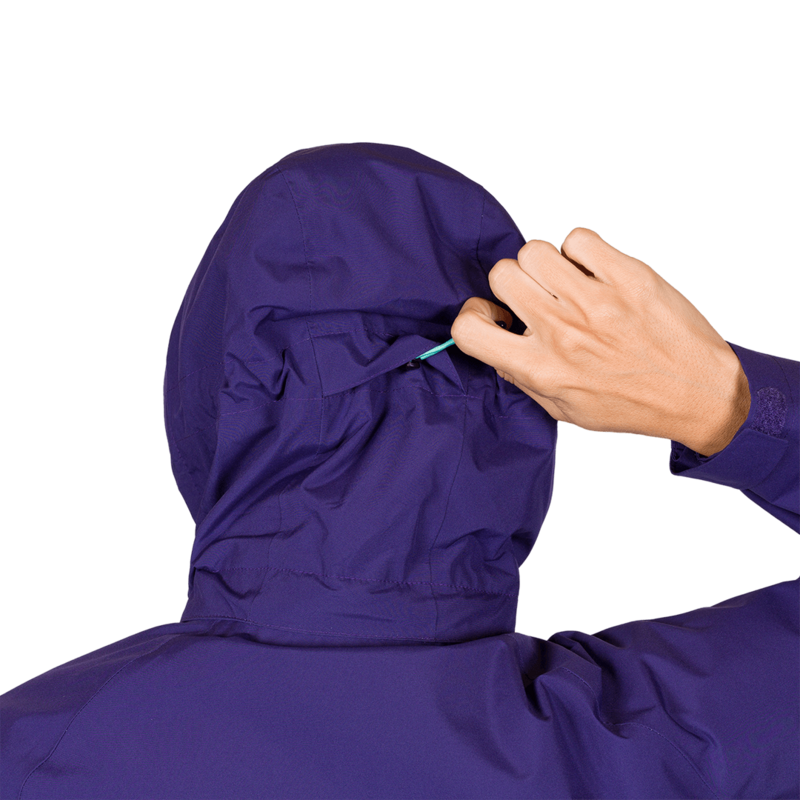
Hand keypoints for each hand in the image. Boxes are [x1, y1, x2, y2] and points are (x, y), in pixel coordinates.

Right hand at [451, 228, 750, 455]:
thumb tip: (494, 342)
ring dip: (545, 265)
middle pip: (502, 274)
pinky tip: (594, 273)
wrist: (696, 392)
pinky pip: (579, 239)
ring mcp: (595, 300)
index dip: (473, 315)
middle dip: (513, 284)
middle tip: (536, 298)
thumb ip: (522, 377)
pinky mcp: (628, 276)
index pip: (469, 328)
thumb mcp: (563, 408)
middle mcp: (563, 332)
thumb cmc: (632, 404)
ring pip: (535, 250)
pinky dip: (581, 252)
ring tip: (567, 284)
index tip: (493, 315)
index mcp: (541, 368)